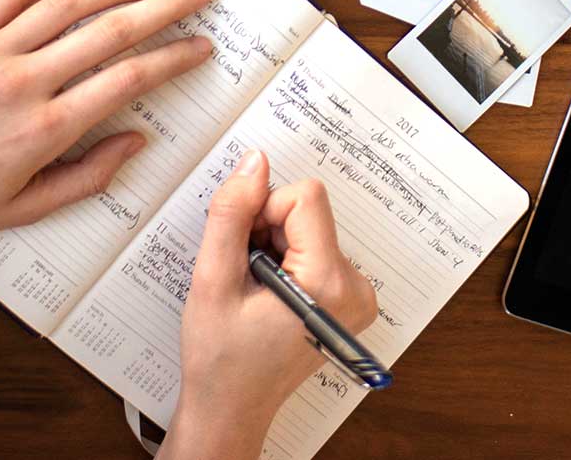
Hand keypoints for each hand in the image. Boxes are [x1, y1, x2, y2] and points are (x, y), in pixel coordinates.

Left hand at [0, 0, 215, 251]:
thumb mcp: (26, 209)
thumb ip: (88, 176)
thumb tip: (137, 142)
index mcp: (44, 130)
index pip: (128, 80)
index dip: (173, 58)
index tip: (201, 46)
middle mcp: (22, 83)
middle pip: (111, 30)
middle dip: (166, 6)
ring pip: (69, 3)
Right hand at [164, 150, 377, 459]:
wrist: (232, 408)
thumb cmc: (220, 357)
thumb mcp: (213, 280)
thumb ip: (232, 214)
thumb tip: (254, 161)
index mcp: (329, 283)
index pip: (305, 197)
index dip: (264, 212)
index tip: (245, 250)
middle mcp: (356, 287)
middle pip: (308, 211)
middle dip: (267, 231)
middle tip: (246, 276)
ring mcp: (358, 294)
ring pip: (309, 226)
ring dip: (275, 246)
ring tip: (255, 290)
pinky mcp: (350, 297)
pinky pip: (316, 246)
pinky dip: (287, 259)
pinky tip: (269, 294)